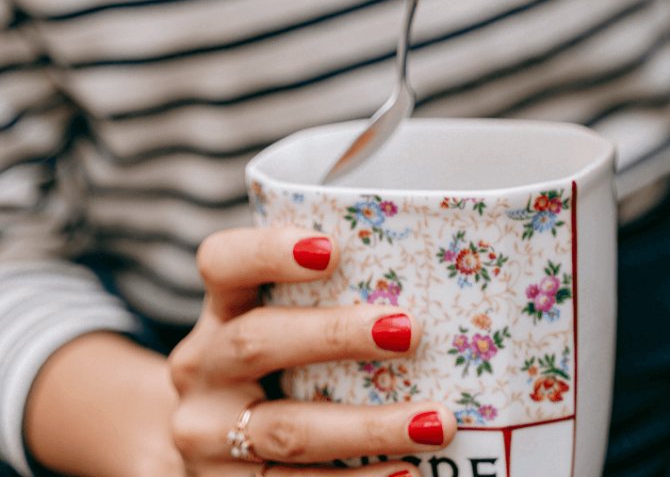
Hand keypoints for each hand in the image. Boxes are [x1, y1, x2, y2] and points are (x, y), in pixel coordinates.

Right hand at [168, 226, 454, 475]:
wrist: (212, 449)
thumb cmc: (274, 366)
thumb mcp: (275, 325)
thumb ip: (323, 302)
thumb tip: (425, 286)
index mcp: (219, 310)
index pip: (223, 263)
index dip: (269, 251)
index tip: (332, 249)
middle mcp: (201, 368)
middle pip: (257, 342)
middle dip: (336, 335)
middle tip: (410, 331)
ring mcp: (207, 436)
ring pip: (286, 430)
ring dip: (368, 427)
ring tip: (434, 423)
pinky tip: (406, 471)